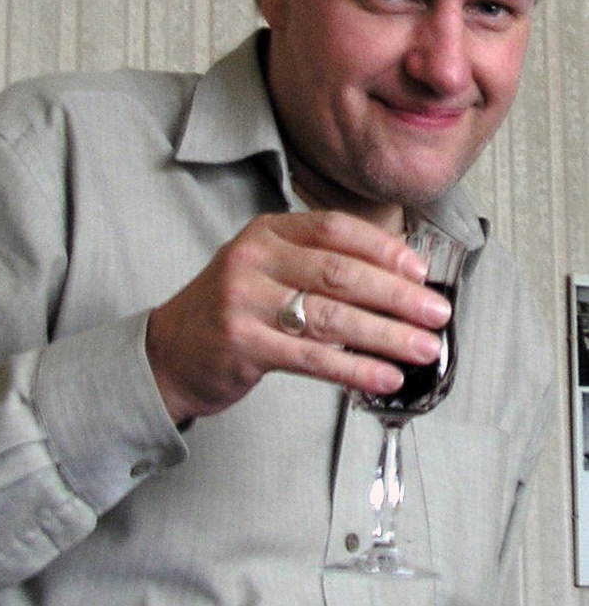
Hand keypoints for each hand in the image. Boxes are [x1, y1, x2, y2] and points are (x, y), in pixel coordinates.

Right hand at [145, 211, 452, 423]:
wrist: (169, 352)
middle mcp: (254, 259)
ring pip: (331, 315)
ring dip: (386, 334)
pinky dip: (355, 368)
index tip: (419, 271)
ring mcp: (245, 301)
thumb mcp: (266, 270)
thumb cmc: (231, 311)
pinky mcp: (243, 344)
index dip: (383, 248)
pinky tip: (384, 377)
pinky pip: (312, 357)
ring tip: (422, 348)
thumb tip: (396, 282)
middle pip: (341, 272)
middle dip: (397, 295)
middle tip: (436, 313)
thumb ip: (317, 267)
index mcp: (267, 232)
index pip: (335, 228)